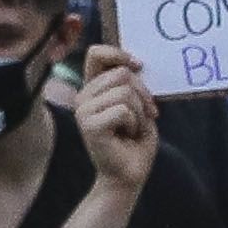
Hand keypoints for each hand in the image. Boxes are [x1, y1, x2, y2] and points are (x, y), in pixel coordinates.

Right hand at [72, 47, 158, 196]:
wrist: (129, 174)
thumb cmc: (135, 140)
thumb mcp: (137, 104)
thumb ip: (131, 84)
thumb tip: (135, 63)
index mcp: (93, 88)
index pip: (96, 53)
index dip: (119, 54)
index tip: (138, 66)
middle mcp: (83, 97)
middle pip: (122, 73)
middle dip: (143, 93)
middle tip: (145, 115)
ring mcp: (83, 111)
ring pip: (125, 92)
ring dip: (140, 112)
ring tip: (133, 128)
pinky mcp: (90, 126)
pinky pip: (124, 110)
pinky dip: (135, 123)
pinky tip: (128, 136)